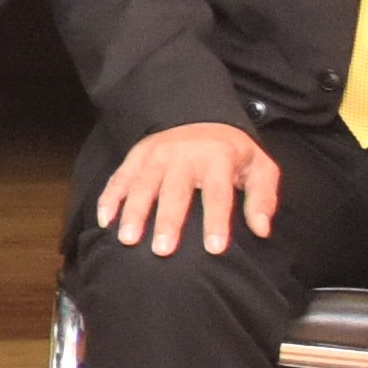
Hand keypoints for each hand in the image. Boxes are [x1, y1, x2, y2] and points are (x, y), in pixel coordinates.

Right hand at [93, 119, 280, 253]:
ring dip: (133, 212)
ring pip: (142, 185)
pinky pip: (120, 177)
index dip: (216, 221)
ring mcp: (156, 154)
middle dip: (167, 221)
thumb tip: (261, 229)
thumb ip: (263, 198)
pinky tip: (105, 220)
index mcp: (218, 158)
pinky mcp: (137, 155)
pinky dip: (109, 198)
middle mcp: (184, 155)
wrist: (201, 118)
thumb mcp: (260, 168)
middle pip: (174, 191)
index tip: (214, 249)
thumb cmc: (233, 154)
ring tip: (127, 239)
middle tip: (162, 250)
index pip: (217, 194)